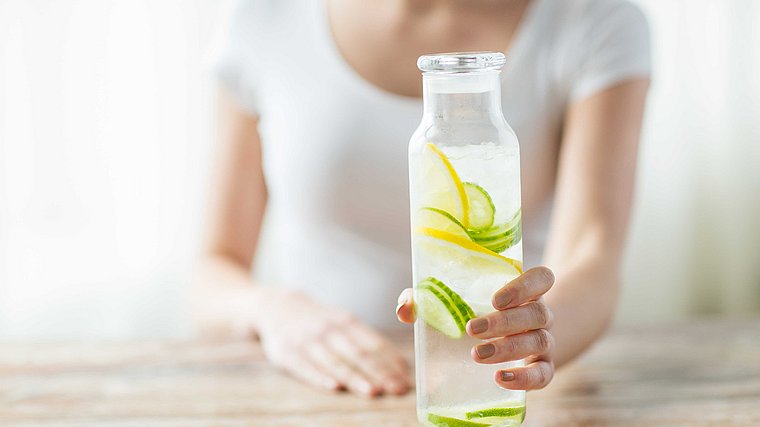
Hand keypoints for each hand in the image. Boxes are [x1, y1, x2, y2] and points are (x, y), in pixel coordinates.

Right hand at [257, 289, 409, 396]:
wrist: (276, 306)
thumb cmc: (319, 321)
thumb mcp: (342, 321)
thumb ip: (367, 341)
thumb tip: (399, 365)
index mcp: (346, 322)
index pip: (373, 344)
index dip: (390, 363)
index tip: (405, 380)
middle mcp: (329, 330)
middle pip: (358, 354)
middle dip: (379, 373)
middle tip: (396, 390)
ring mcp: (307, 341)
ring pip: (335, 362)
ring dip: (355, 378)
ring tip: (373, 392)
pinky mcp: (287, 353)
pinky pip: (306, 367)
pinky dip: (320, 377)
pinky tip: (334, 387)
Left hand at [396, 266, 555, 389]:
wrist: (511, 341)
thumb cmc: (476, 313)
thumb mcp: (454, 302)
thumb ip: (426, 299)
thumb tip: (405, 309)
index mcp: (524, 290)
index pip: (542, 278)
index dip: (525, 285)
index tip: (496, 299)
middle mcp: (539, 313)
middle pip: (537, 313)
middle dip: (504, 322)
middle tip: (472, 329)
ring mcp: (545, 341)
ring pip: (539, 341)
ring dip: (508, 348)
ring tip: (477, 354)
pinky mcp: (542, 368)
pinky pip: (543, 374)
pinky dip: (525, 378)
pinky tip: (500, 378)